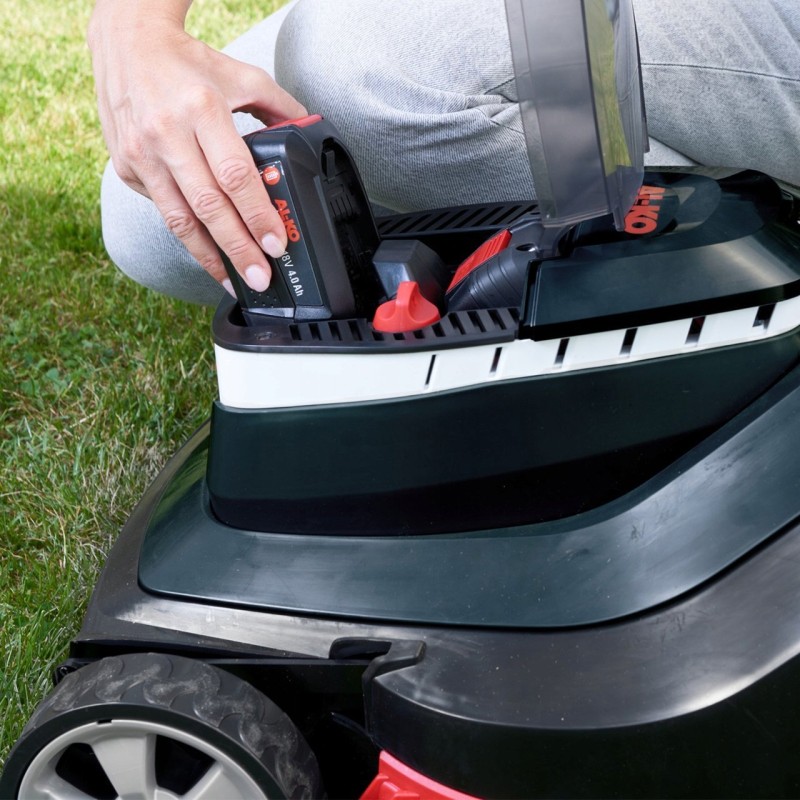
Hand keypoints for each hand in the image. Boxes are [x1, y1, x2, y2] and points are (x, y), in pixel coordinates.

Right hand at [88, 0, 306, 292]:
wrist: (126, 42)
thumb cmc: (187, 63)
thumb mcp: (241, 76)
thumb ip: (279, 108)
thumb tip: (307, 136)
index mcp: (201, 108)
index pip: (235, 176)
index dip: (257, 216)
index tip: (276, 244)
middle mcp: (166, 133)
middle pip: (208, 206)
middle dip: (238, 249)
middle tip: (260, 277)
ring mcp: (141, 153)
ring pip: (179, 219)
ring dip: (209, 257)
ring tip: (233, 280)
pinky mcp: (126, 168)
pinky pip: (163, 211)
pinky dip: (187, 235)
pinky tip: (208, 252)